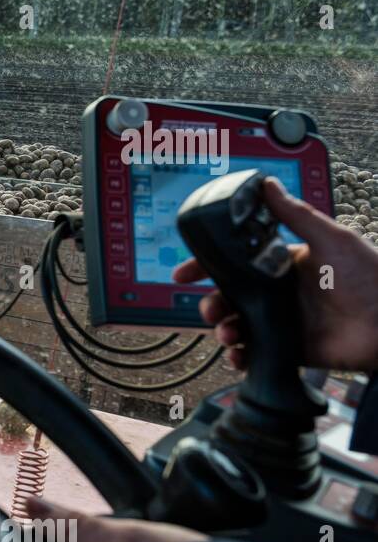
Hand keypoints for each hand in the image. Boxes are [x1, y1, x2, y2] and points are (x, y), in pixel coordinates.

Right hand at [172, 177, 377, 371]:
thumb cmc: (370, 275)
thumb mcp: (330, 238)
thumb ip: (294, 215)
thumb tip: (266, 184)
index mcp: (282, 265)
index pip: (235, 264)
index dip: (205, 268)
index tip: (183, 274)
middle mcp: (277, 294)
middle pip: (228, 299)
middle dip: (212, 305)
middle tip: (213, 309)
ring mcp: (281, 323)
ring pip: (236, 327)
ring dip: (224, 331)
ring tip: (230, 333)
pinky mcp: (288, 349)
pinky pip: (254, 355)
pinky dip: (240, 357)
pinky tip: (241, 354)